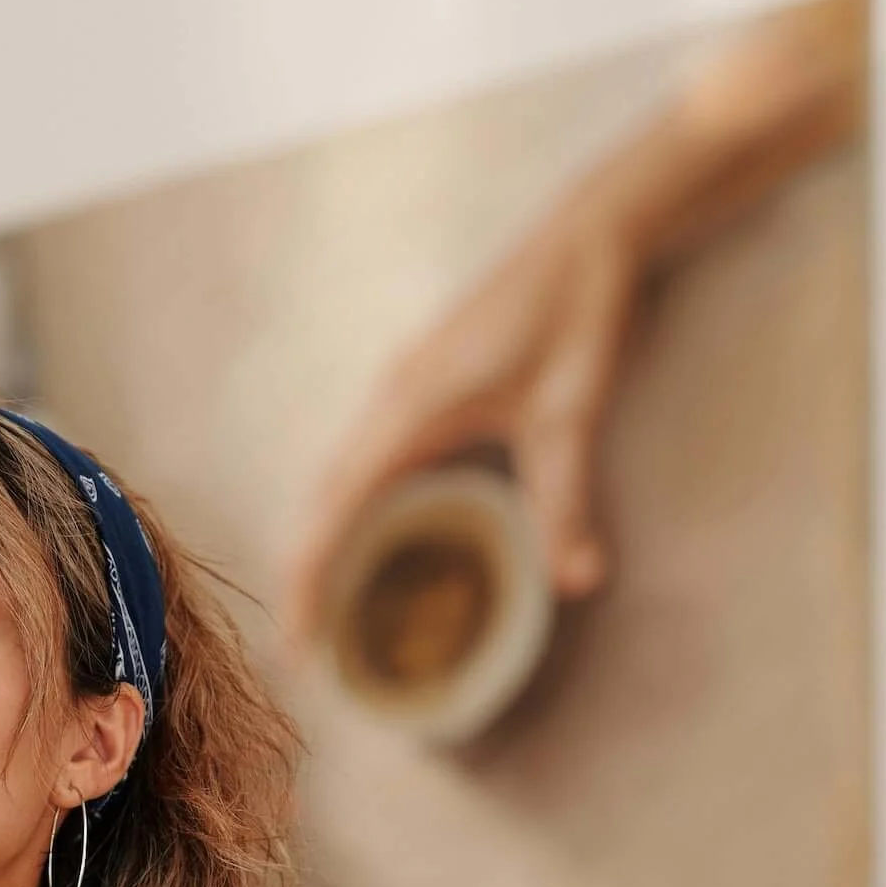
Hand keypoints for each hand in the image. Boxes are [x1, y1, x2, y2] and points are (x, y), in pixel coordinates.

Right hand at [285, 210, 640, 639]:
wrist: (587, 236)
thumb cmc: (576, 315)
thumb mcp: (571, 414)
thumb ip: (564, 501)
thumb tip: (576, 584)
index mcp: (408, 409)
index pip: (332, 513)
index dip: (306, 582)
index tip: (298, 645)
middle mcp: (390, 400)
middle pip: (320, 503)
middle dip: (303, 577)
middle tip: (302, 651)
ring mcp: (400, 391)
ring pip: (337, 481)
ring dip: (321, 544)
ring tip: (322, 610)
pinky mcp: (418, 387)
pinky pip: (364, 462)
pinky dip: (350, 513)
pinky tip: (368, 545)